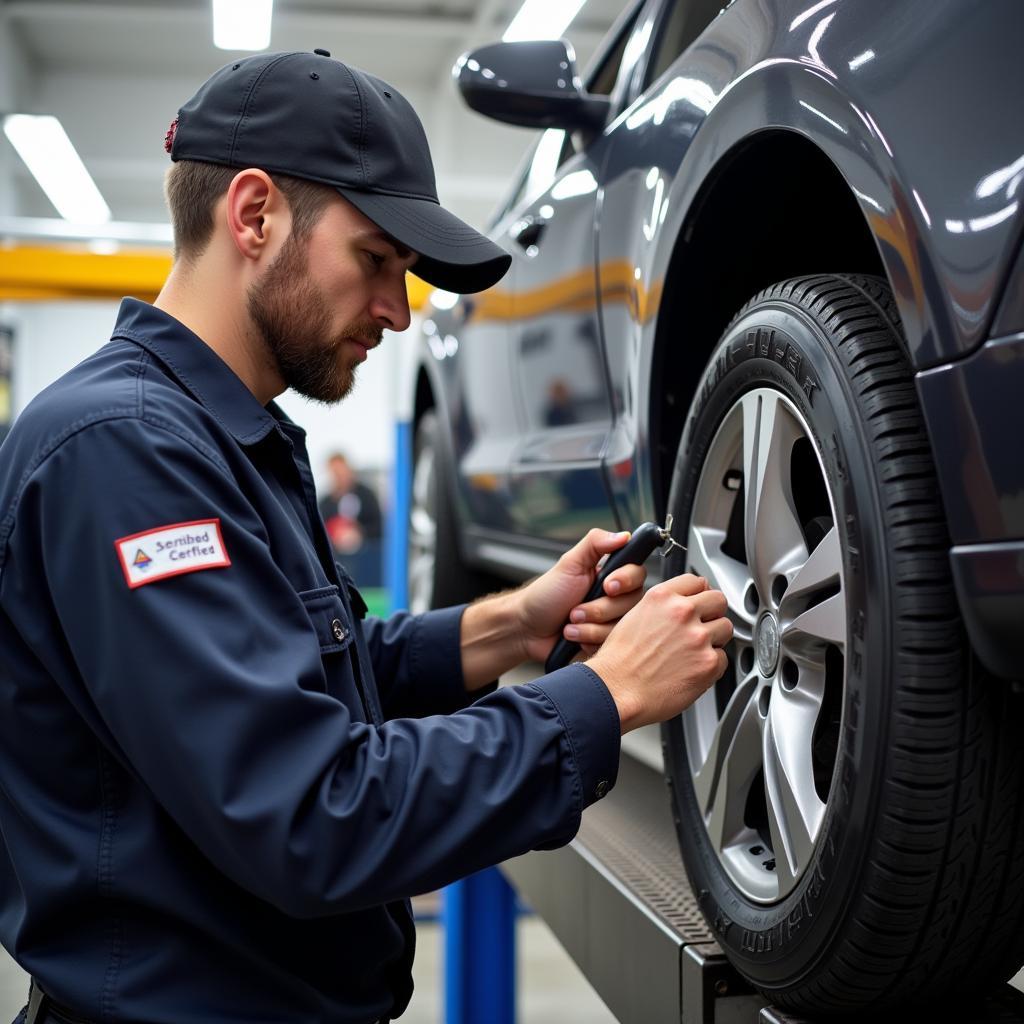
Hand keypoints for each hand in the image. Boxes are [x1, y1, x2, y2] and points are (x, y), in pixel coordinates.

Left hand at [516, 529, 647, 663]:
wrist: (527, 629)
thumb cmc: (546, 594)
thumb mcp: (569, 564)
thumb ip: (595, 543)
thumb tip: (623, 535)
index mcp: (611, 575)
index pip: (638, 574)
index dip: (625, 581)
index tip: (608, 586)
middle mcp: (615, 598)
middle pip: (631, 604)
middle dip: (599, 610)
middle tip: (575, 610)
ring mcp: (611, 622)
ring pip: (620, 628)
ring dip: (590, 627)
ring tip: (570, 624)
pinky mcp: (605, 642)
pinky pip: (611, 645)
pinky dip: (589, 641)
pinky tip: (574, 637)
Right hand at [588, 574, 732, 733]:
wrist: (616, 691)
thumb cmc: (619, 662)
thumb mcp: (633, 617)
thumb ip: (662, 607)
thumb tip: (680, 607)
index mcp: (662, 597)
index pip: (697, 582)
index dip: (699, 595)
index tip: (699, 603)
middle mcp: (682, 612)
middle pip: (718, 600)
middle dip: (713, 613)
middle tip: (702, 627)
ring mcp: (698, 637)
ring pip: (725, 628)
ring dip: (714, 639)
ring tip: (694, 652)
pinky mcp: (709, 663)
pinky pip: (723, 659)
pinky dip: (712, 666)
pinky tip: (691, 670)